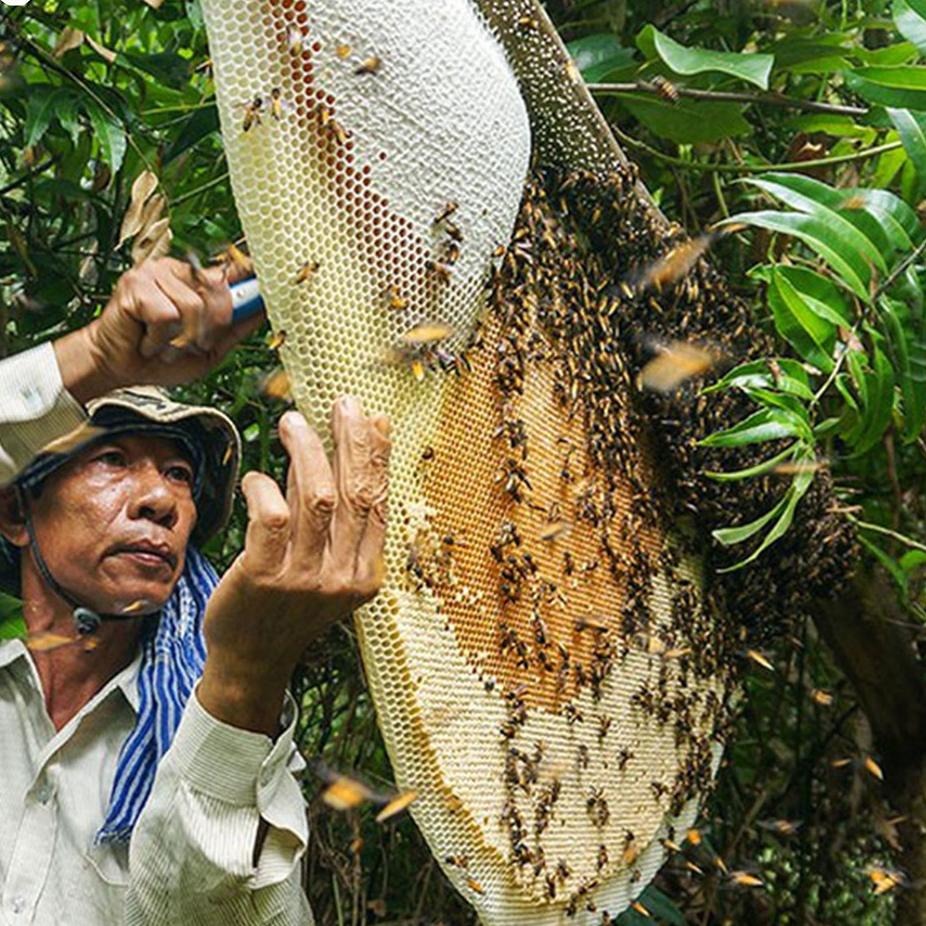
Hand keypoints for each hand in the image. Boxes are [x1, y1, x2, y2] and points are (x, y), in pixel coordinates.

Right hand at [53, 257, 263, 401]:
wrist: (118, 368)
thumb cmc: (161, 358)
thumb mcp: (210, 349)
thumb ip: (235, 328)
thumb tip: (264, 309)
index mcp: (196, 282)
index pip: (232, 270)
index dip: (252, 272)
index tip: (270, 271)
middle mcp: (178, 270)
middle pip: (220, 297)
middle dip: (209, 331)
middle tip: (185, 344)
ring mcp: (155, 273)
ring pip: (194, 308)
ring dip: (180, 339)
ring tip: (163, 344)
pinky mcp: (136, 285)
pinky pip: (167, 316)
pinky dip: (160, 339)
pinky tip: (147, 340)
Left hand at [197, 397, 390, 734]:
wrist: (251, 659)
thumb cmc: (288, 605)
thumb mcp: (328, 567)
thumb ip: (340, 517)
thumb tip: (360, 451)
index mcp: (365, 574)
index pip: (377, 502)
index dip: (377, 455)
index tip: (372, 417)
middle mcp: (341, 577)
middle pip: (354, 493)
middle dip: (351, 440)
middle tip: (342, 403)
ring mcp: (304, 580)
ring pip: (316, 498)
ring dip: (306, 451)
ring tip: (293, 423)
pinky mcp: (263, 578)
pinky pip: (270, 517)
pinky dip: (264, 487)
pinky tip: (256, 477)